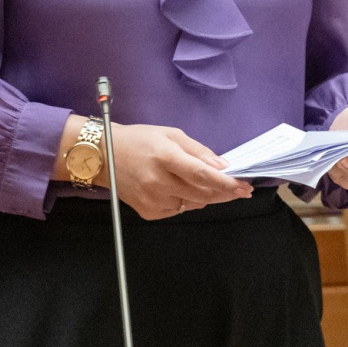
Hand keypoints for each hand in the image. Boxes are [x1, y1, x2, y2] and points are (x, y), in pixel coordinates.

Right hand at [106, 123, 250, 219]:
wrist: (104, 156)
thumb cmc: (139, 140)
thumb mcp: (170, 135)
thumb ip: (198, 151)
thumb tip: (222, 166)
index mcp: (165, 157)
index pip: (202, 174)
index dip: (226, 183)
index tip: (243, 186)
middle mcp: (158, 181)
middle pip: (202, 194)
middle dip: (225, 193)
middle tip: (239, 189)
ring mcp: (152, 199)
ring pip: (193, 204)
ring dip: (206, 196)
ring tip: (206, 184)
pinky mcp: (148, 212)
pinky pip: (178, 210)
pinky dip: (187, 201)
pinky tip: (180, 188)